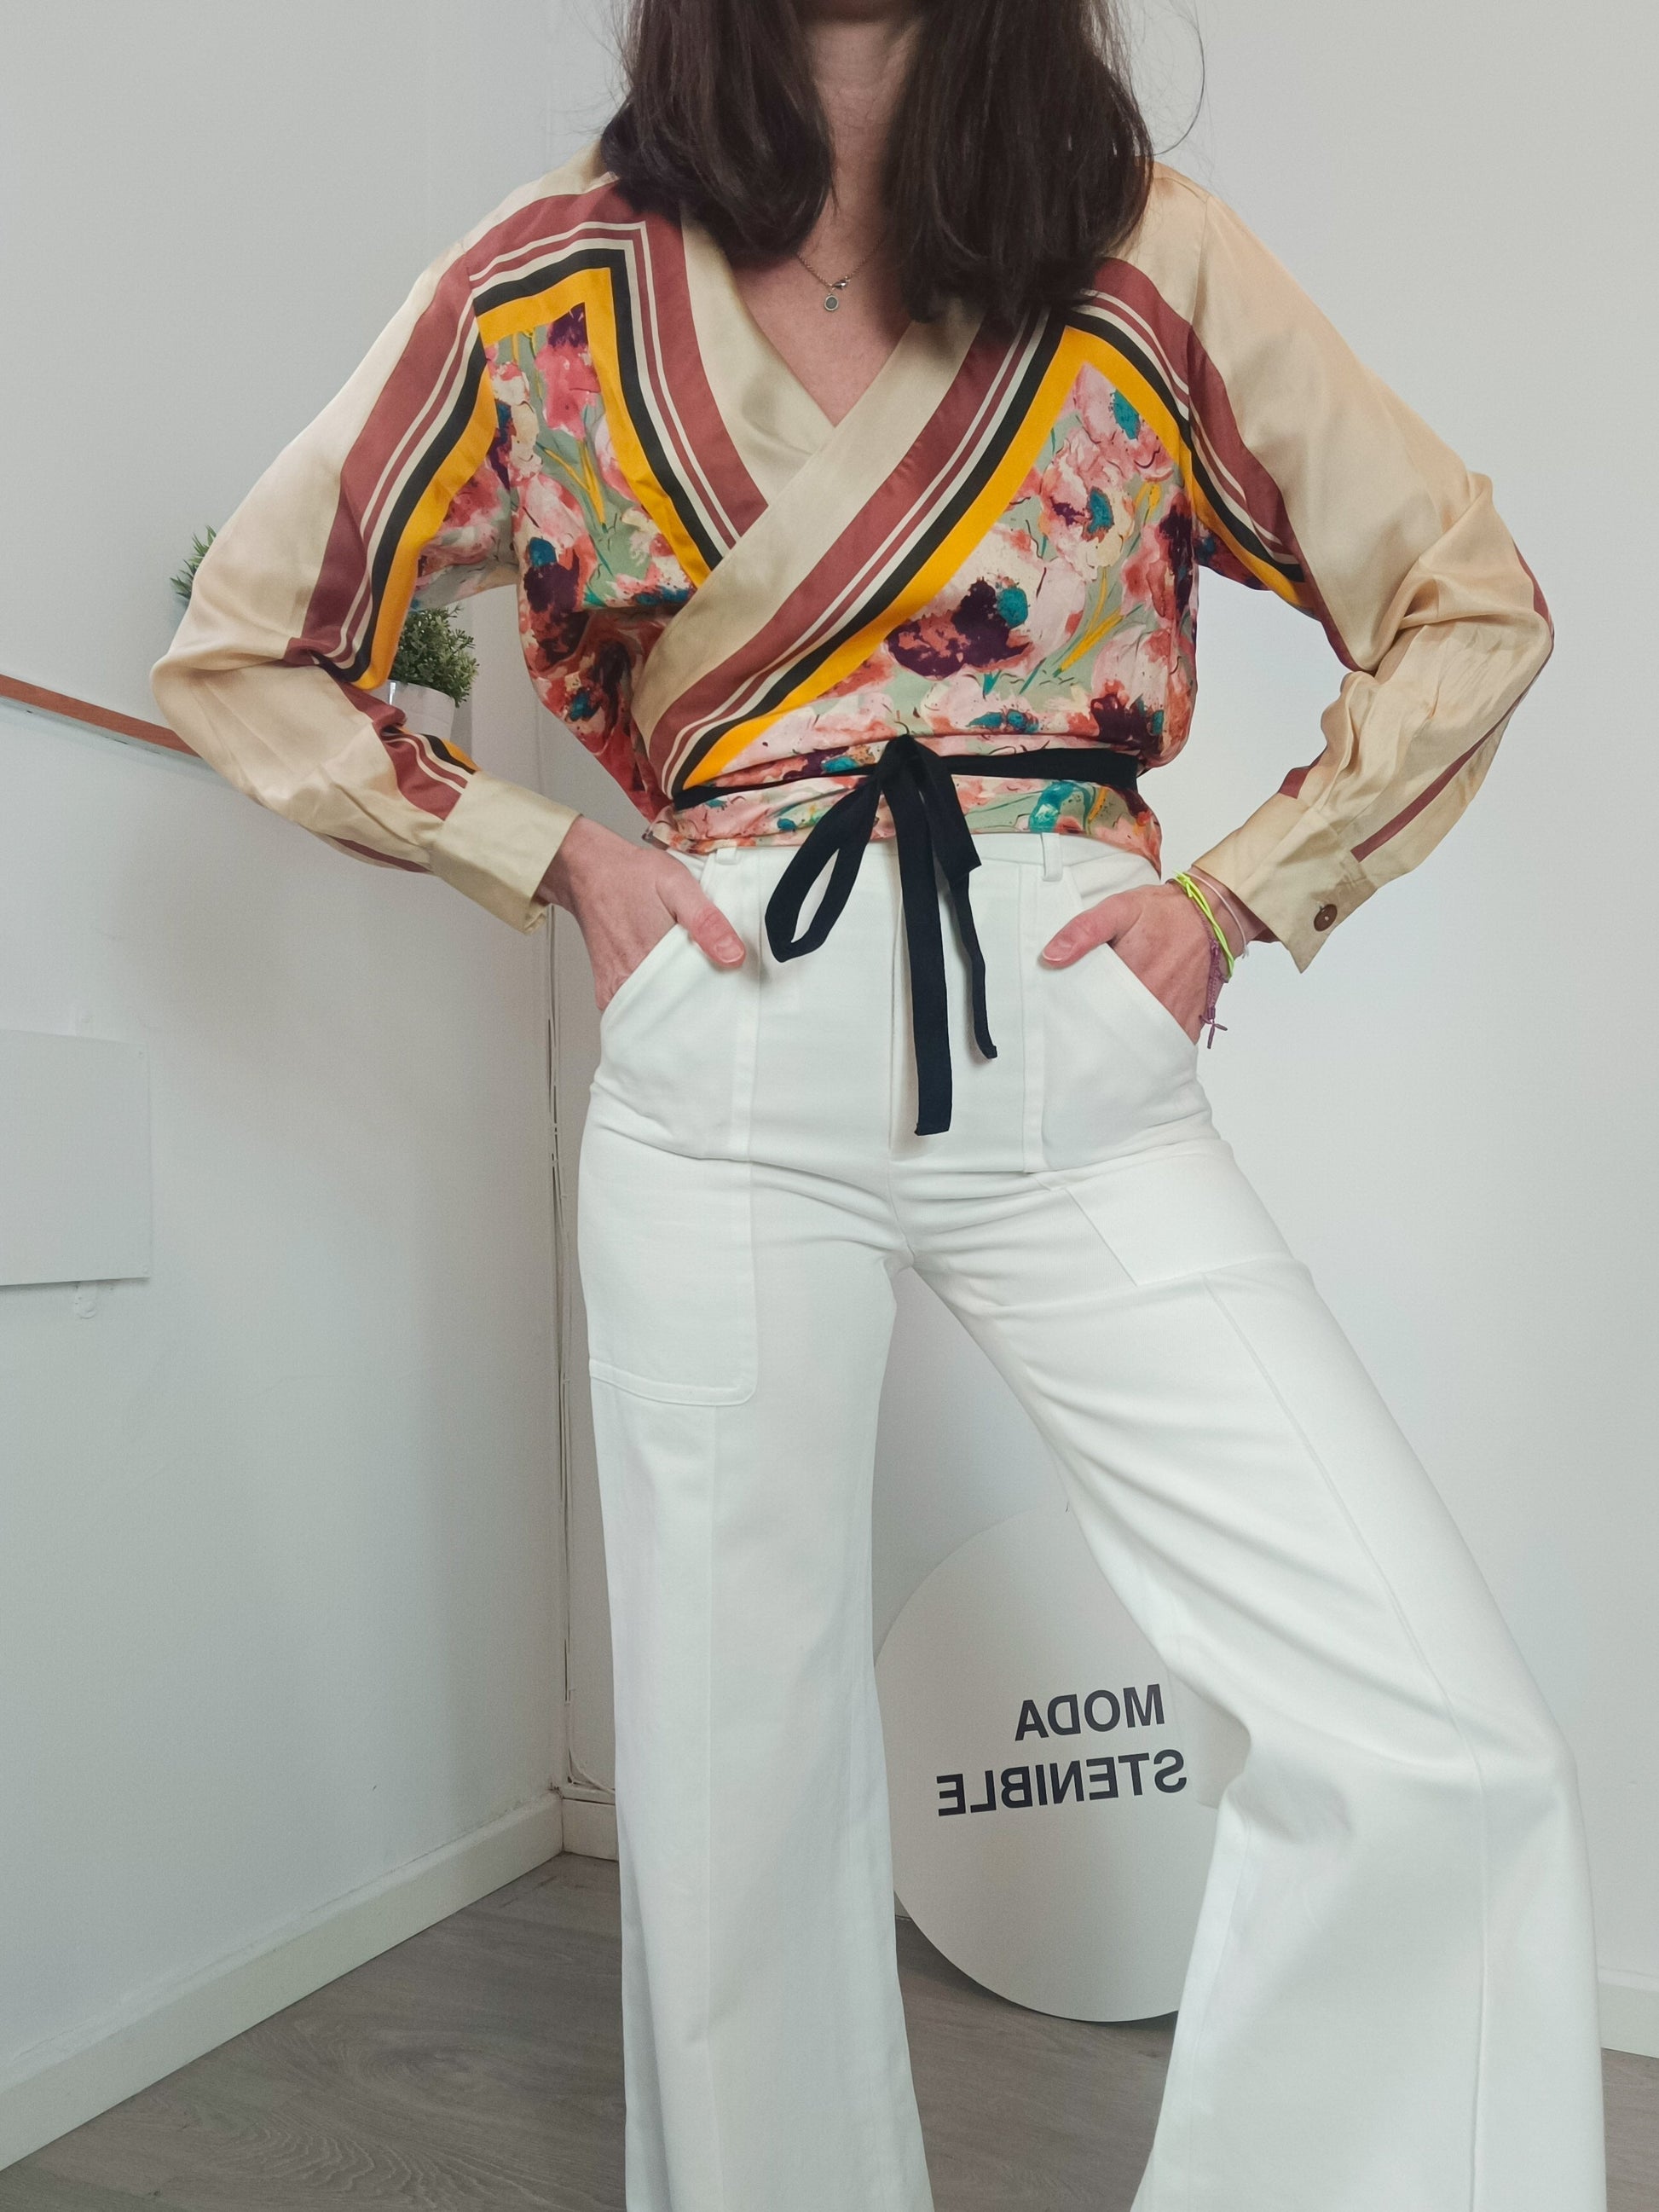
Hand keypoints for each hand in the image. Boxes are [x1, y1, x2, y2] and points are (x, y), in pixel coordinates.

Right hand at [536, 818, 745, 1012]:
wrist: (587, 872)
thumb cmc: (630, 876)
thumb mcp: (676, 884)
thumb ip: (706, 921)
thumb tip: (733, 955)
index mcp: (648, 960)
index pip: (695, 999)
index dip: (715, 991)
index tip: (724, 979)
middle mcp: (627, 982)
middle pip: (676, 1007)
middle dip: (696, 995)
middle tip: (704, 968)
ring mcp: (616, 990)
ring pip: (658, 1009)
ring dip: (676, 995)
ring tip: (681, 967)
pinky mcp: (609, 992)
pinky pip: (641, 1006)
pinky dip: (656, 995)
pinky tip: (662, 973)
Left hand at [1040, 878, 1246, 1041]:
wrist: (1211, 918)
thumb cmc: (1165, 914)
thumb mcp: (1119, 909)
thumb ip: (1083, 931)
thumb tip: (1051, 956)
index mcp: (1130, 979)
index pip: (1090, 1012)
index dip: (1075, 1017)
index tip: (1063, 1017)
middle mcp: (1152, 1003)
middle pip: (1113, 1033)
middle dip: (1095, 1034)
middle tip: (1080, 1030)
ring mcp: (1171, 1017)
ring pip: (1137, 1044)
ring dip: (1121, 1043)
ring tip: (1104, 1039)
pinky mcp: (1186, 1025)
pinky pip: (1163, 1046)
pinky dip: (1148, 1046)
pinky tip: (1133, 1040)